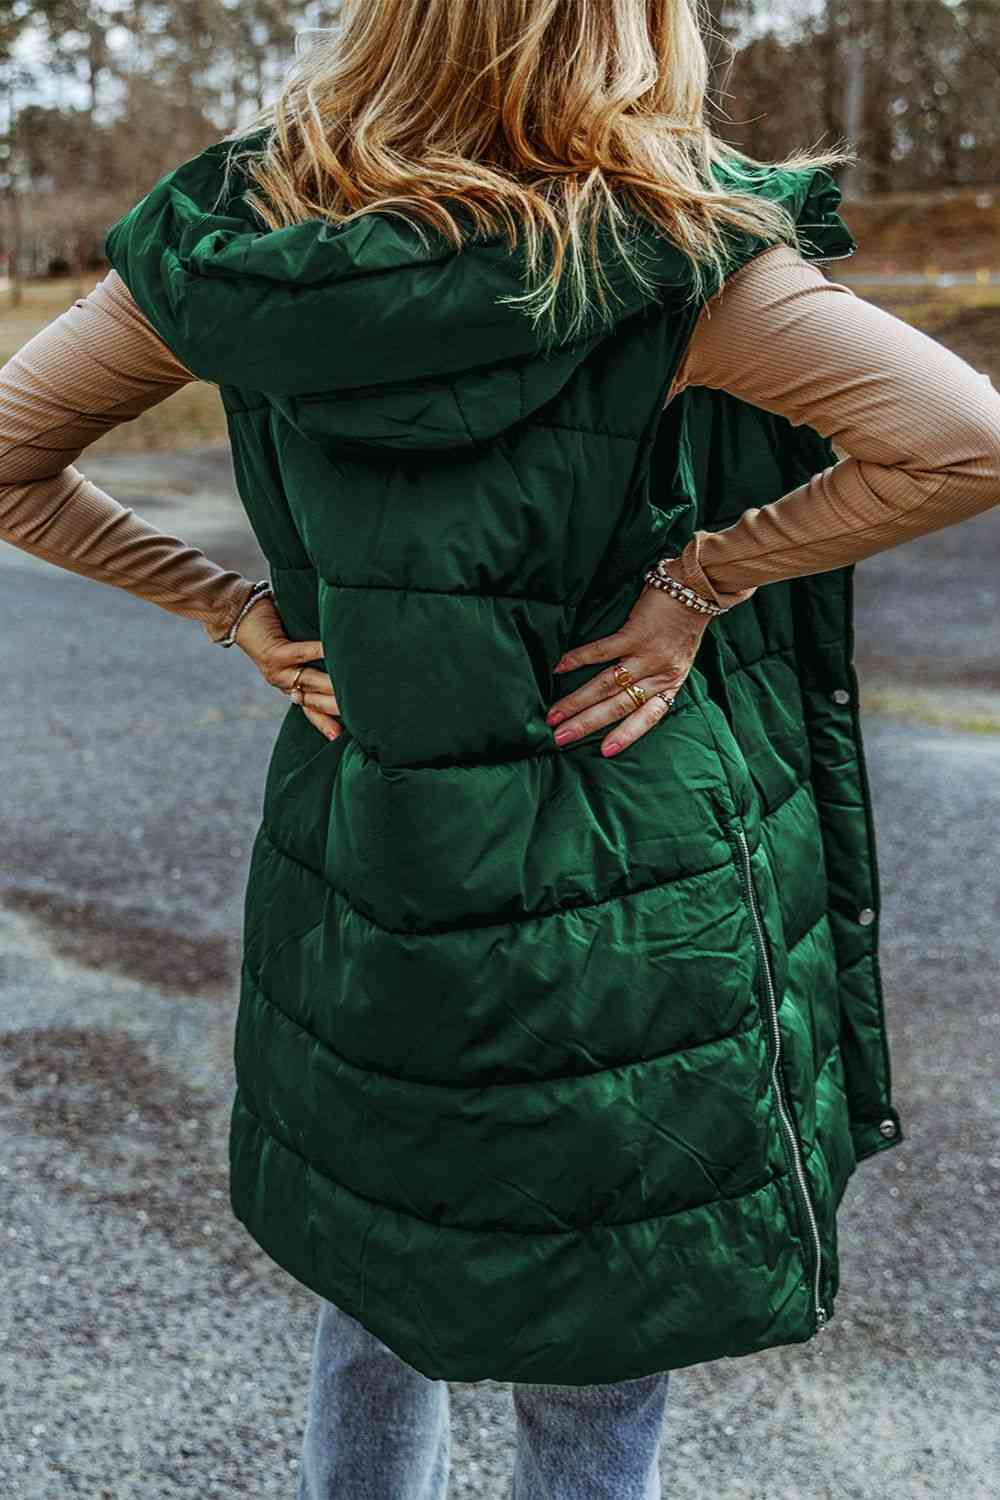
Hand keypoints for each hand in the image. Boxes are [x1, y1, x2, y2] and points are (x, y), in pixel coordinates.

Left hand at [234, 594, 342, 740]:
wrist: (238, 614)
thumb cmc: (276, 626)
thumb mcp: (298, 649)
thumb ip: (319, 659)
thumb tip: (347, 657)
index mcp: (292, 688)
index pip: (314, 712)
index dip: (329, 724)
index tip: (346, 735)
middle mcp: (285, 685)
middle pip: (317, 702)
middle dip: (339, 706)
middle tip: (365, 710)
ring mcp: (278, 672)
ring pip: (311, 682)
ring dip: (332, 683)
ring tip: (355, 684)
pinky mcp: (273, 654)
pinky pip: (300, 654)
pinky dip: (317, 651)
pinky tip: (332, 649)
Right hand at [545, 582, 711, 757]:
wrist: (698, 589)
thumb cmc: (686, 624)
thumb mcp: (679, 658)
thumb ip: (657, 677)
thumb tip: (625, 694)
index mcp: (671, 683)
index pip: (647, 717)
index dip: (627, 734)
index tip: (605, 751)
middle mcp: (659, 673)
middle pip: (618, 705)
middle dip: (587, 724)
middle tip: (561, 738)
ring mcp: (646, 654)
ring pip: (607, 684)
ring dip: (577, 701)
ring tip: (555, 714)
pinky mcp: (635, 632)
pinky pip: (602, 650)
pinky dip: (579, 659)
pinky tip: (559, 668)